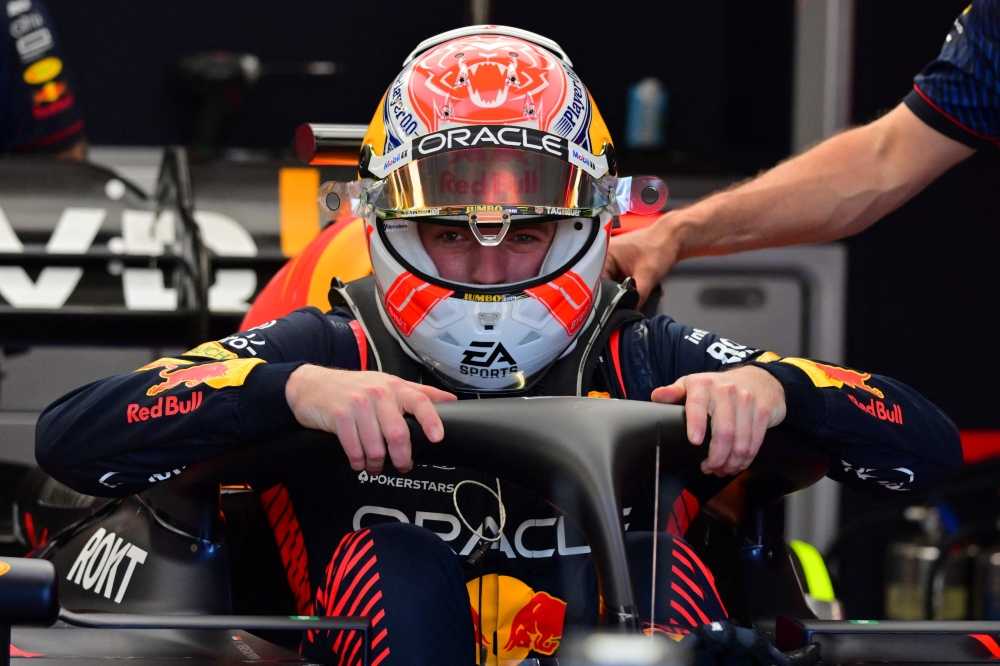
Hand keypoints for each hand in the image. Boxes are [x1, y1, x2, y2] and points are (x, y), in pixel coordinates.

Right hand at [285, 365, 456, 473]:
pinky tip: (359, 462)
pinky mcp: (339, 417)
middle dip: (402, 458)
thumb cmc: (356, 388)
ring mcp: (358, 405)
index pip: (420, 401)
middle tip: (403, 466)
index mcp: (395, 387)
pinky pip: (355, 450)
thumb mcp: (388, 384)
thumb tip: (452, 401)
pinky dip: (358, 463)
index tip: (437, 438)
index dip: (431, 420)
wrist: (312, 385)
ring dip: (377, 465)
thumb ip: (419, 394)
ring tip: (376, 466)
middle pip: (398, 434)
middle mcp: (378, 394)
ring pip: (376, 448)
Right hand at [603, 214, 681, 306]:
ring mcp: (613, 261)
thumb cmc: (659, 249)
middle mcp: (604, 257)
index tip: (613, 313)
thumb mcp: (647, 277)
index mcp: (604, 255)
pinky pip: (622, 281)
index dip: (605, 299)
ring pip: (615, 285)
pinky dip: (632, 288)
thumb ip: (636, 298)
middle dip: (618, 297)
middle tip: (627, 310)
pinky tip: (642, 294)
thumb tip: (629, 315)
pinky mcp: (622, 265)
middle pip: (605, 286)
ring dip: (627, 294)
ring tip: (637, 301)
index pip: (597, 284)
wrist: (675, 238)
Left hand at [652, 366, 785, 475]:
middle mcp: (727, 391)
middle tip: (708, 468)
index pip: (698, 404)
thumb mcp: (692, 385)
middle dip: (716, 457)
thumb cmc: (717, 387)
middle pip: (724, 431)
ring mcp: (747, 402)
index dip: (696, 423)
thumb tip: (656, 396)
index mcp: (704, 385)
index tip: (694, 442)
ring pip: (740, 442)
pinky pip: (755, 443)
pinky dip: (745, 460)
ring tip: (721, 470)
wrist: (758, 379)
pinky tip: (736, 465)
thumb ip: (673, 393)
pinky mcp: (763, 413)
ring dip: (731, 463)